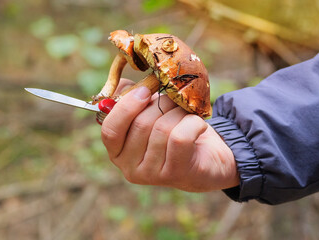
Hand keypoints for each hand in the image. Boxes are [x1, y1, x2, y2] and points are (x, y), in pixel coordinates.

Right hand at [101, 80, 238, 191]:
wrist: (208, 156)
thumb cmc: (174, 130)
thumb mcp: (150, 112)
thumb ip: (131, 98)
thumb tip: (124, 85)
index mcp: (118, 153)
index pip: (110, 130)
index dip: (126, 107)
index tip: (145, 91)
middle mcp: (130, 169)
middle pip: (141, 124)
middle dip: (162, 104)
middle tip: (175, 100)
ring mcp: (152, 175)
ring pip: (163, 129)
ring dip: (179, 113)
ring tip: (187, 114)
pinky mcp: (176, 174)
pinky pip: (180, 137)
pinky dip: (193, 123)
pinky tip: (198, 126)